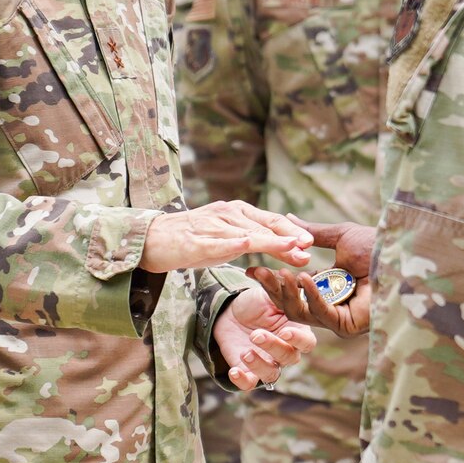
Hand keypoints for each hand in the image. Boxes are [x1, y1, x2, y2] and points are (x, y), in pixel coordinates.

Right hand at [140, 201, 312, 272]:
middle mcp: (228, 214)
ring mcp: (212, 227)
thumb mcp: (225, 238)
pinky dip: (237, 244)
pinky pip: (220, 242)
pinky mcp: (197, 241)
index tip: (311, 242)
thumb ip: (250, 239)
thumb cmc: (191, 239)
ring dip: (273, 242)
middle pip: (265, 224)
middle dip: (289, 235)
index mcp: (236, 212)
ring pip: (248, 233)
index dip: (292, 230)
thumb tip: (281, 247)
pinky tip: (249, 245)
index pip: (270, 220)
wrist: (152, 239)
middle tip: (309, 246)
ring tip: (293, 249)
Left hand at [212, 286, 316, 390]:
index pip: (306, 342)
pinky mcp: (249, 371)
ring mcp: (267, 362)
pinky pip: (250, 384)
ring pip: (272, 374)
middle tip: (256, 335)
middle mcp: (285, 350)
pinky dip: (243, 380)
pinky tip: (234, 371)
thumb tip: (280, 272)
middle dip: (273, 347)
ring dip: (259, 365)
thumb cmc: (255, 303)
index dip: (298, 339)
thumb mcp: (265, 294)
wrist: (229, 313)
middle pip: (289, 358)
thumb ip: (275, 287)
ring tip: (245, 352)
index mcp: (295, 331)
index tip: (284, 332)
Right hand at [248, 220, 375, 336]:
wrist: (403, 254)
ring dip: (287, 293)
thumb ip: (312, 233)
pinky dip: (311, 297)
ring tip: (279, 273)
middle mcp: (331, 305)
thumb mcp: (339, 236)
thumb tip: (289, 219)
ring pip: (301, 312)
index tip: (250, 269)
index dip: (271, 281)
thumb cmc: (378, 245)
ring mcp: (338, 318)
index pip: (291, 289)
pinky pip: (322, 313)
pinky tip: (304, 278)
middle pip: (291, 304)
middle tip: (256, 271)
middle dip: (272, 288)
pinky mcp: (348, 325)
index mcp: (327, 287)